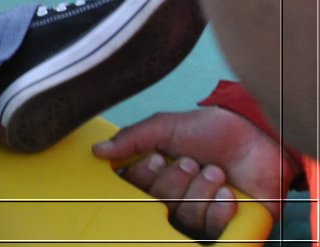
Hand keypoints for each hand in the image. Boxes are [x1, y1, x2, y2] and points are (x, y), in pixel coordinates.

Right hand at [94, 108, 291, 240]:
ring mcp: (200, 211)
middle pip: (158, 203)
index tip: (157, 159)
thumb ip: (132, 138)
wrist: (259, 138)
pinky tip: (228, 193)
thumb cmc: (212, 130)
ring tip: (217, 171)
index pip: (136, 188)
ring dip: (200, 191)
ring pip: (185, 216)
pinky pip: (211, 230)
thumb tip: (98, 151)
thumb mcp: (166, 126)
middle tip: (192, 162)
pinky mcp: (224, 225)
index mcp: (156, 173)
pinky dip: (219, 210)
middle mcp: (174, 194)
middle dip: (175, 182)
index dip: (144, 178)